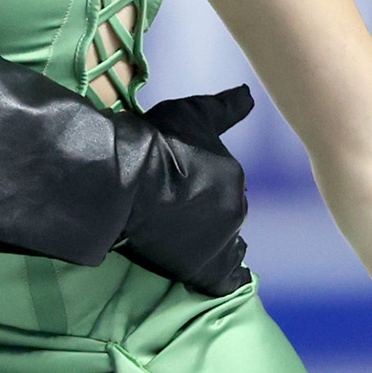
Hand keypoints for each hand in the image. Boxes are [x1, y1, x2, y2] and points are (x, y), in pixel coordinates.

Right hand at [115, 86, 253, 294]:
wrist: (123, 178)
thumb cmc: (155, 140)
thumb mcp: (193, 113)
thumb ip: (225, 108)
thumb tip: (248, 94)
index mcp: (233, 174)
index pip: (223, 182)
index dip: (201, 182)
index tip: (179, 181)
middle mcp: (235, 207)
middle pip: (223, 211)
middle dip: (205, 209)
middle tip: (172, 206)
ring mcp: (221, 239)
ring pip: (221, 240)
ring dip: (206, 237)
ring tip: (177, 234)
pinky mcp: (204, 267)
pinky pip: (224, 278)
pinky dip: (221, 276)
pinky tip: (208, 273)